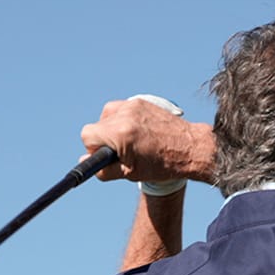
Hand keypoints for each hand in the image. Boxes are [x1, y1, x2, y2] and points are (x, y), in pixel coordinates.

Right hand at [80, 98, 215, 185]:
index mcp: (120, 133)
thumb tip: (83, 163)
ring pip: (107, 115)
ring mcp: (134, 105)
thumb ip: (103, 170)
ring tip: (130, 141)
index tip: (106, 155)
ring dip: (112, 128)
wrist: (190, 148)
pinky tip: (138, 132)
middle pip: (97, 125)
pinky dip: (124, 120)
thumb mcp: (129, 173)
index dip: (94, 148)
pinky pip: (122, 109)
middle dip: (104, 139)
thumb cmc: (162, 164)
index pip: (88, 135)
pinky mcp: (141, 101)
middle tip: (122, 151)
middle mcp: (125, 115)